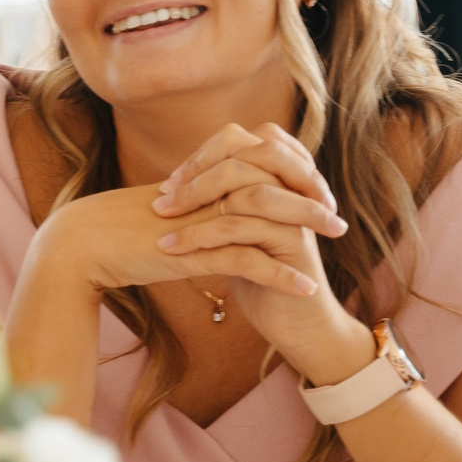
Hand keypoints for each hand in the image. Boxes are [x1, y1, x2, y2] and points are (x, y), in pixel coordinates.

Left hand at [151, 122, 376, 385]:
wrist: (294, 322)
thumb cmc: (259, 276)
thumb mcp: (235, 231)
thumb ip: (220, 200)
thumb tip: (178, 177)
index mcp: (282, 177)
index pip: (241, 139)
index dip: (204, 155)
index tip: (170, 182)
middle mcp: (295, 189)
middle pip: (247, 155)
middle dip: (198, 175)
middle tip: (161, 202)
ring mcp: (299, 215)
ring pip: (246, 192)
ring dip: (196, 206)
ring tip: (162, 225)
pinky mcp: (294, 244)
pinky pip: (244, 229)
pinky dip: (202, 238)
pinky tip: (173, 252)